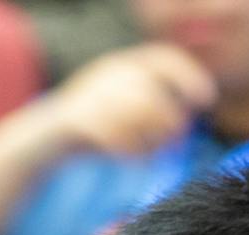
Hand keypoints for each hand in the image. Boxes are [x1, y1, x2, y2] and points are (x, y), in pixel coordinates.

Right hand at [40, 42, 215, 156]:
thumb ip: (151, 109)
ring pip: (139, 113)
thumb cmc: (93, 131)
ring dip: (153, 139)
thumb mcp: (124, 111)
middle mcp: (107, 74)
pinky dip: (131, 152)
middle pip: (155, 94)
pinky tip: (134, 161)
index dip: (188, 76)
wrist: (42, 140)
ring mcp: (92, 95)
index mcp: (120, 65)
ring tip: (153, 155)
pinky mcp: (79, 122)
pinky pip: (117, 137)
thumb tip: (184, 122)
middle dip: (171, 121)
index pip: (163, 58)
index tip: (207, 99)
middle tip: (177, 144)